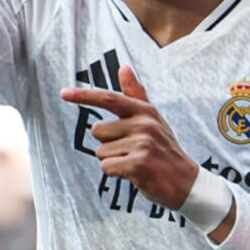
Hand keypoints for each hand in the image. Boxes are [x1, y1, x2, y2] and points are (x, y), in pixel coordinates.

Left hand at [61, 65, 198, 209]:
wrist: (186, 182)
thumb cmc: (164, 150)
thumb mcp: (153, 119)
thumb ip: (136, 94)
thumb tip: (124, 67)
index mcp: (144, 111)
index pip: (109, 98)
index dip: (84, 95)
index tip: (63, 93)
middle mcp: (143, 124)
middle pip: (98, 131)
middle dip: (108, 144)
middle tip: (131, 151)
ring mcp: (142, 143)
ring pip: (101, 152)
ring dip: (113, 161)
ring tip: (135, 162)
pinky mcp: (138, 163)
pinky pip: (107, 167)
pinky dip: (116, 173)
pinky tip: (135, 174)